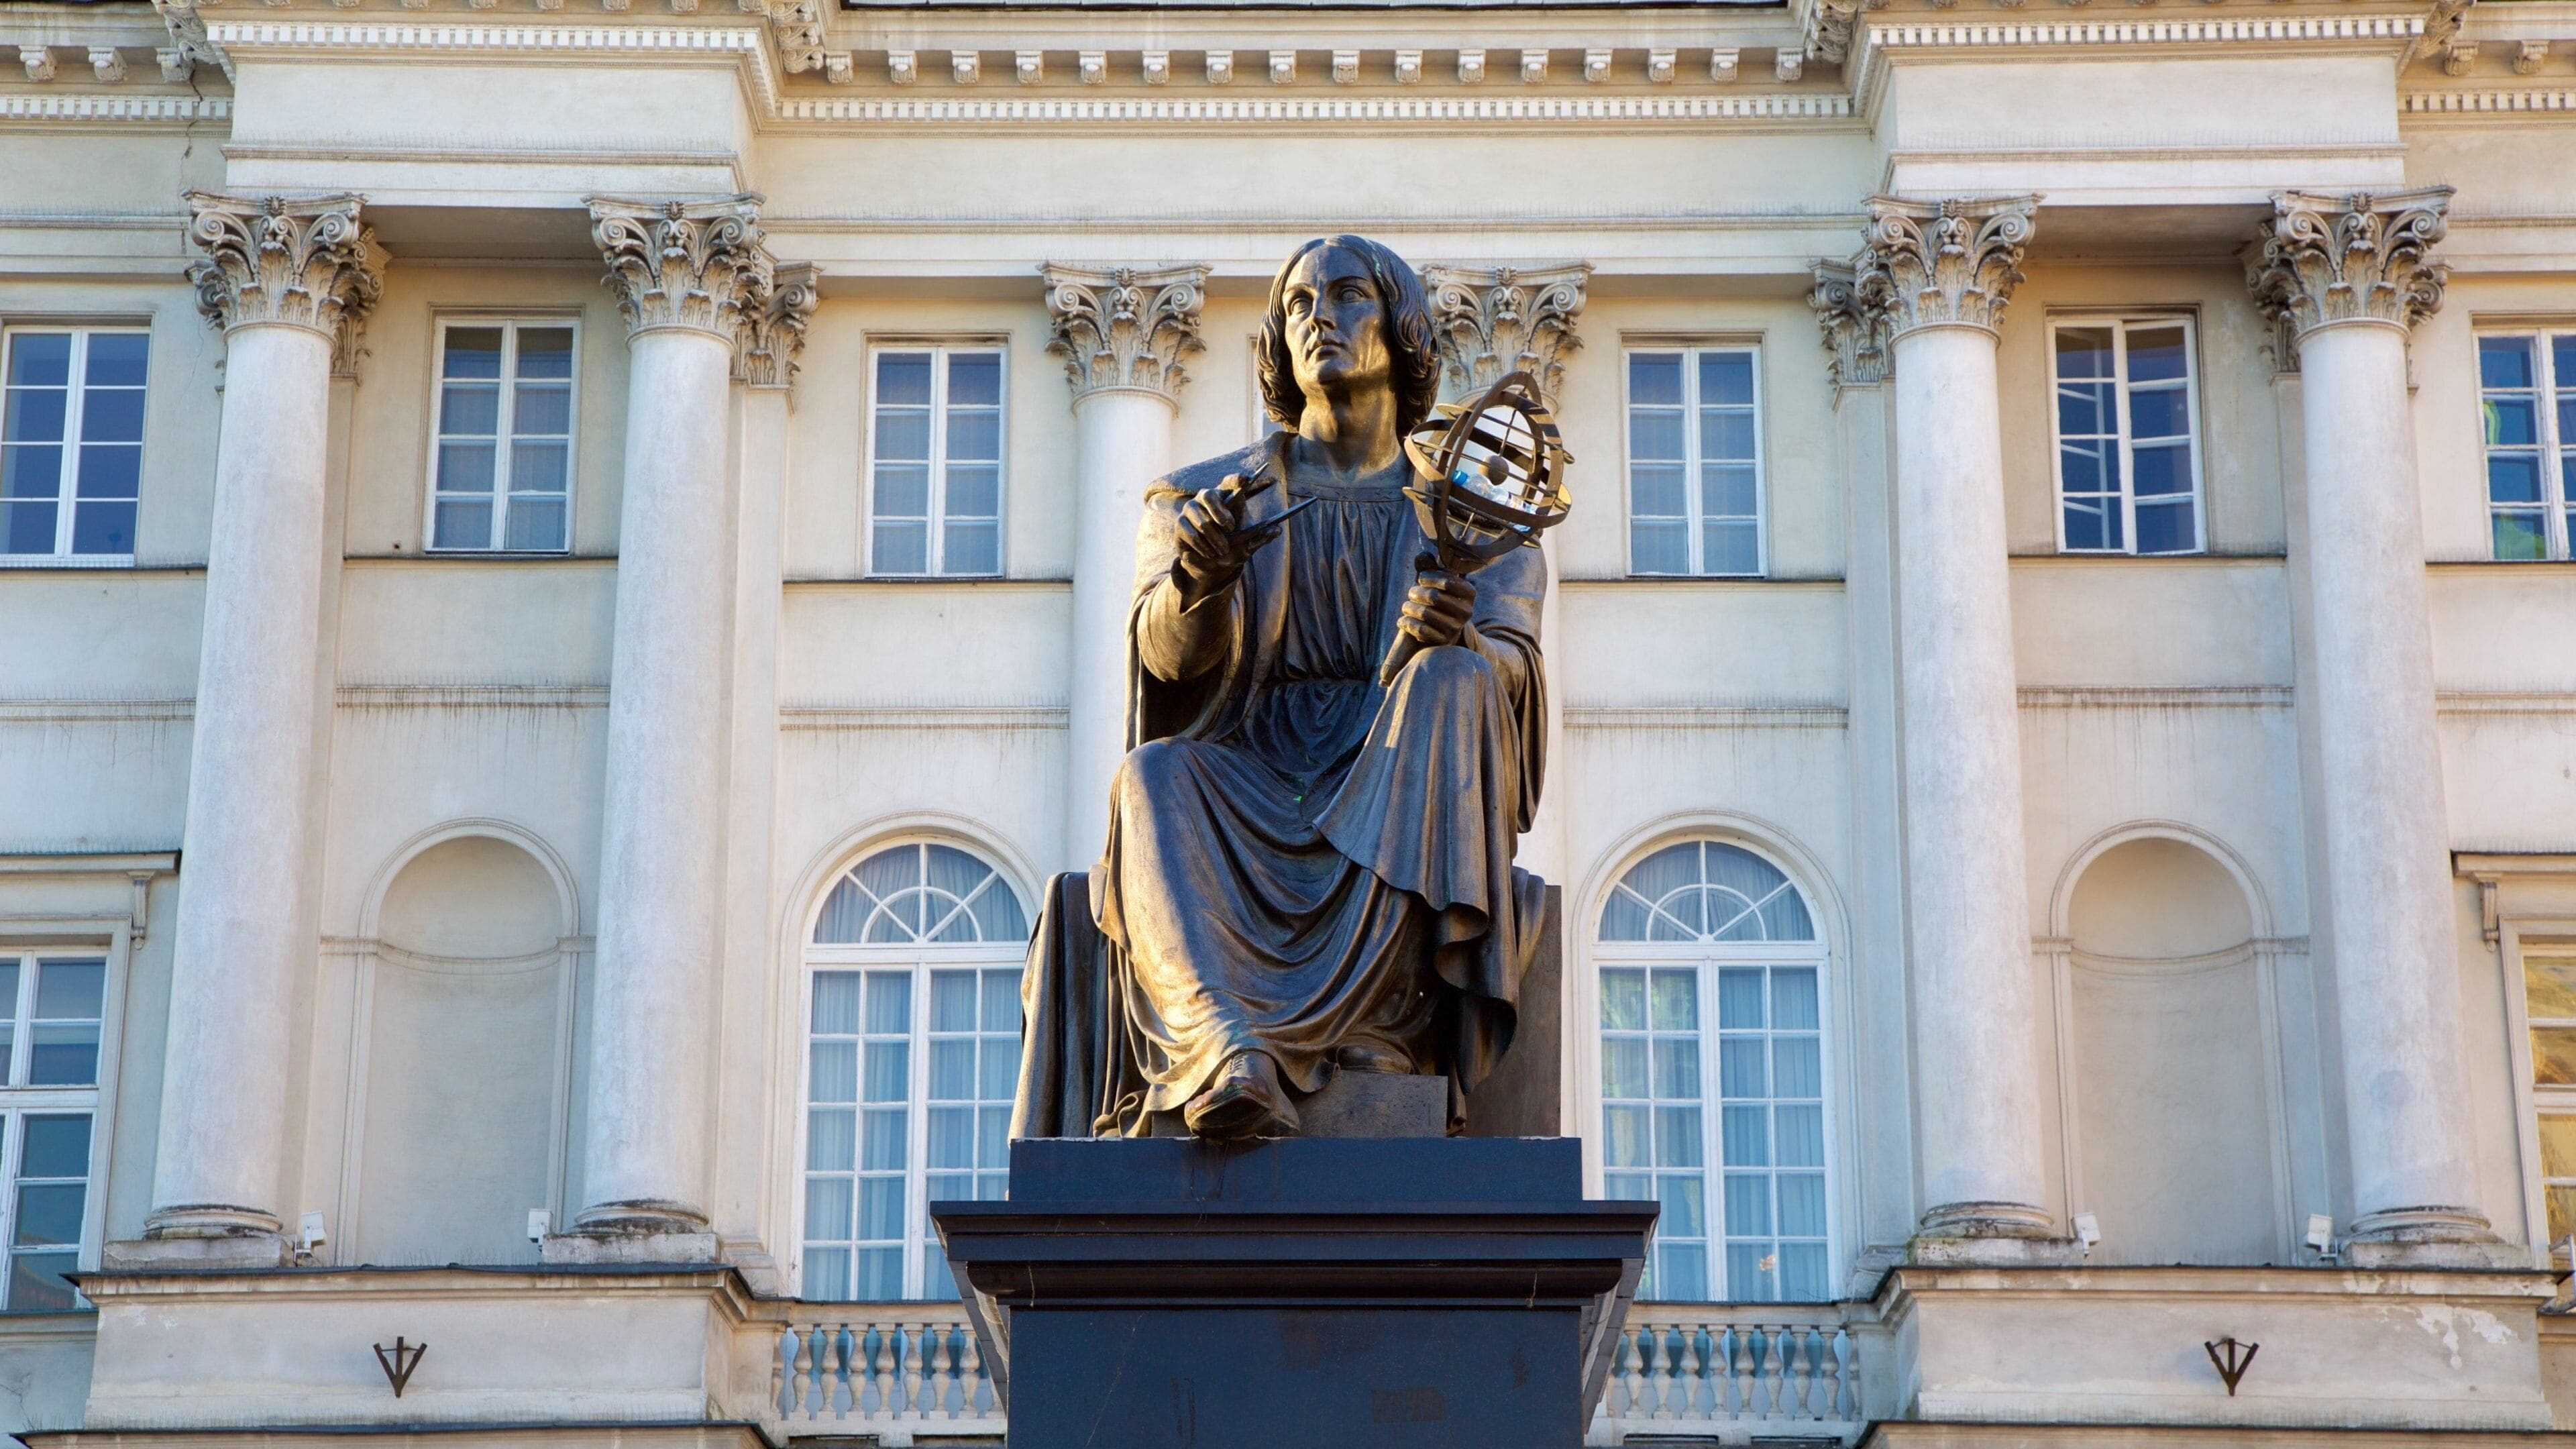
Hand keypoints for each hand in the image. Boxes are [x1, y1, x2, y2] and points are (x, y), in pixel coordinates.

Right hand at [1173, 475, 1253, 598]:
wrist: (1208, 563)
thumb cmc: (1230, 548)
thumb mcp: (1247, 545)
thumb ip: (1260, 537)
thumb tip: (1277, 530)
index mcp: (1226, 498)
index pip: (1230, 482)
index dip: (1236, 479)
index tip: (1246, 480)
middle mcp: (1205, 498)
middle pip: (1209, 495)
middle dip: (1220, 512)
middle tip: (1230, 527)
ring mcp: (1190, 509)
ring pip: (1202, 520)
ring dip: (1214, 538)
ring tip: (1222, 550)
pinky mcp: (1180, 524)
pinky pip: (1190, 533)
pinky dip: (1202, 546)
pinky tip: (1209, 553)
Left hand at [1397, 567, 1475, 649]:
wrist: (1441, 630)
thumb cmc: (1437, 599)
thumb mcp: (1435, 582)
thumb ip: (1429, 567)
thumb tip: (1422, 555)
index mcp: (1469, 593)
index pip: (1448, 581)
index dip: (1429, 577)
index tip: (1420, 578)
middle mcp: (1466, 612)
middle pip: (1434, 597)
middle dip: (1416, 592)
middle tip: (1410, 592)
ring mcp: (1455, 628)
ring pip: (1425, 613)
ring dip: (1409, 607)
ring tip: (1405, 606)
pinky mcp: (1443, 641)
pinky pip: (1420, 630)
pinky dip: (1407, 623)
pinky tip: (1403, 619)